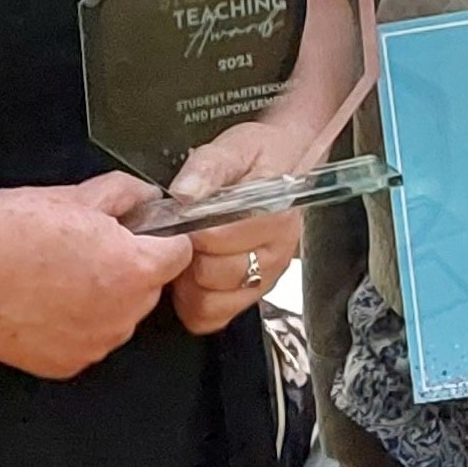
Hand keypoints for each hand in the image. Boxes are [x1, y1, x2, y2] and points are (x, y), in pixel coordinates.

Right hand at [0, 174, 191, 378]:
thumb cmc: (10, 227)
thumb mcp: (73, 195)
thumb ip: (124, 195)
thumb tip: (146, 197)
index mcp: (135, 270)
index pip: (179, 254)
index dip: (158, 238)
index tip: (136, 232)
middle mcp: (123, 316)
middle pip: (148, 289)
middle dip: (128, 269)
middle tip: (84, 248)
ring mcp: (94, 346)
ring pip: (117, 317)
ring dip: (101, 300)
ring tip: (56, 276)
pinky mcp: (64, 365)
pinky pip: (86, 341)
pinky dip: (73, 326)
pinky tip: (41, 303)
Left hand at [163, 117, 309, 338]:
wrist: (284, 165)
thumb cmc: (257, 158)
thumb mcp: (233, 148)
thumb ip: (208, 168)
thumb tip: (187, 193)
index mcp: (273, 215)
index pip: (217, 238)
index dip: (189, 229)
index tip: (183, 217)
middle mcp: (276, 251)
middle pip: (213, 273)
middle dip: (189, 255)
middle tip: (183, 236)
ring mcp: (266, 277)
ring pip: (212, 301)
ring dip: (190, 282)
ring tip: (189, 256)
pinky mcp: (253, 295)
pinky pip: (213, 318)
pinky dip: (195, 304)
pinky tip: (194, 279)